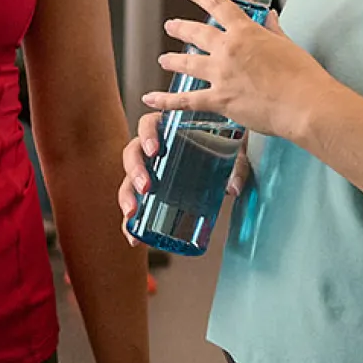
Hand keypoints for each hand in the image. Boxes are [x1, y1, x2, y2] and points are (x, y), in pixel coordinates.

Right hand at [117, 112, 249, 245]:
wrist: (225, 163)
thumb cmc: (225, 151)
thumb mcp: (234, 154)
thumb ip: (237, 167)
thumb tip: (232, 188)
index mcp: (168, 131)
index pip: (149, 124)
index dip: (146, 134)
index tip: (155, 151)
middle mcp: (153, 150)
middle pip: (132, 152)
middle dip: (134, 170)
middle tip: (145, 187)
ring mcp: (150, 171)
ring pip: (128, 179)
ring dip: (126, 195)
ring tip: (131, 213)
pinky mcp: (152, 194)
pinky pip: (135, 205)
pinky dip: (131, 223)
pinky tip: (134, 238)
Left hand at [140, 0, 331, 141]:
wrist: (306, 105)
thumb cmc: (304, 76)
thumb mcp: (288, 45)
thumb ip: (273, 30)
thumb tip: (269, 17)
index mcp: (246, 33)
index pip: (217, 5)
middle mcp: (228, 50)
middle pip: (196, 33)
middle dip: (180, 28)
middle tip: (170, 25)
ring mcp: (221, 75)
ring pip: (188, 64)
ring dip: (173, 61)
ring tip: (163, 59)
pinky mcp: (219, 100)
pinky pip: (186, 100)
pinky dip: (166, 100)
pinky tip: (150, 98)